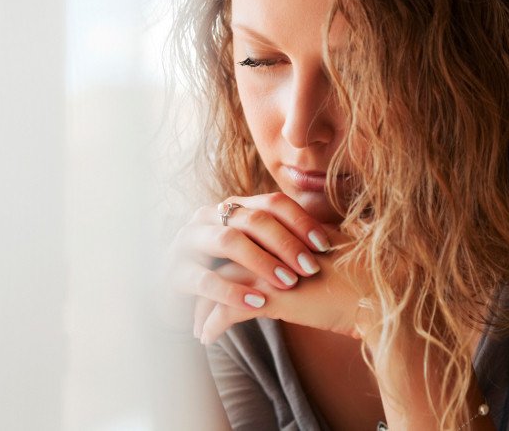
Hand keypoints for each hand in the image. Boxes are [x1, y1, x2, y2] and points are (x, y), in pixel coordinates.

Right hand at [163, 192, 331, 334]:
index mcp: (232, 207)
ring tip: (288, 284)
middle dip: (285, 244)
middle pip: (253, 219)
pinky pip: (205, 278)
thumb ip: (280, 244)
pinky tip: (256, 304)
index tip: (325, 245)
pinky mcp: (174, 271)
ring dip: (262, 262)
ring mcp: (188, 241)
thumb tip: (334, 240)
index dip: (300, 221)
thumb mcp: (252, 254)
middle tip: (311, 268)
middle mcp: (209, 216)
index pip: (272, 203)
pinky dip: (233, 291)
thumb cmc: (226, 274)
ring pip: (229, 241)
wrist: (178, 298)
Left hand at [197, 228, 364, 343]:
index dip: (228, 256)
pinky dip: (214, 324)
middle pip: (226, 257)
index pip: (244, 237)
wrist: (380, 297)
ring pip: (222, 284)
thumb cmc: (366, 276)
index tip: (216, 271)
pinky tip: (206, 337)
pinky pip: (229, 310)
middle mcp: (273, 245)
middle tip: (197, 297)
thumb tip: (312, 243)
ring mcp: (271, 268)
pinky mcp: (272, 297)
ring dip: (205, 305)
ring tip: (197, 323)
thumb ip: (314, 243)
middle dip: (208, 279)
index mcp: (286, 232)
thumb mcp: (338, 249)